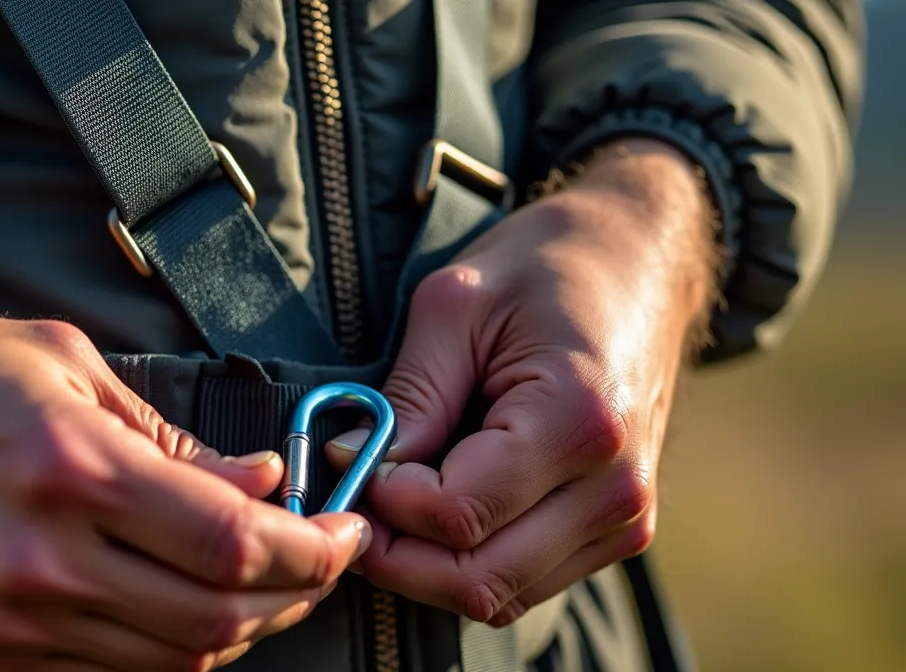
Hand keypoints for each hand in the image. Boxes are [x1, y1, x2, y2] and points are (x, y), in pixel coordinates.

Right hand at [0, 278, 369, 670]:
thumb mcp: (68, 367)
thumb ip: (174, 437)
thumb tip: (259, 480)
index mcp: (68, 470)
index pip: (229, 543)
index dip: (310, 550)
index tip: (343, 534)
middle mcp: (39, 560)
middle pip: (214, 618)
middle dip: (294, 596)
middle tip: (323, 560)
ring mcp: (6, 621)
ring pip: (170, 660)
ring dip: (240, 627)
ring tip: (268, 582)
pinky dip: (169, 647)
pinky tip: (188, 603)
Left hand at [327, 140, 715, 625]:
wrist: (642, 260)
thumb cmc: (545, 267)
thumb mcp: (456, 306)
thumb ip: (408, 398)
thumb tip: (348, 466)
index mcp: (579, 421)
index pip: (458, 515)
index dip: (386, 502)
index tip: (351, 461)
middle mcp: (615, 487)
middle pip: (478, 579)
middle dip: (397, 554)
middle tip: (352, 502)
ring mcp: (626, 517)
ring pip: (500, 596)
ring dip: (427, 567)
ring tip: (390, 504)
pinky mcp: (621, 529)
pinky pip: (527, 584)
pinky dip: (468, 564)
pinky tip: (437, 512)